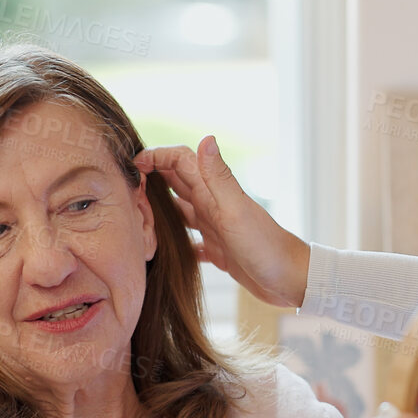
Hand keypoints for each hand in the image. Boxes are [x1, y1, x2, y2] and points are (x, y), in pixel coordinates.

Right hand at [135, 136, 311, 308]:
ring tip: (134, 218)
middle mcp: (213, 205)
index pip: (180, 161)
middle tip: (125, 192)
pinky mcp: (218, 249)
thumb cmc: (265, 247)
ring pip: (179, 210)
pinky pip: (189, 240)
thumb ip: (219, 178)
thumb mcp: (236, 212)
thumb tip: (206, 138)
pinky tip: (160, 251)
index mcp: (214, 192)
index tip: (132, 166)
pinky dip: (173, 241)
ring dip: (158, 210)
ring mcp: (215, 227)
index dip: (156, 156)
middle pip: (176, 182)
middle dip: (150, 180)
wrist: (291, 280)